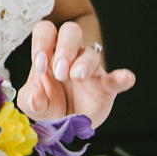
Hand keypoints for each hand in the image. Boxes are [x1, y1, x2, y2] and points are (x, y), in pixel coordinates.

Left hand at [16, 19, 134, 128]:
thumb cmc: (48, 103)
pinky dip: (121, 77)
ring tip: (77, 76)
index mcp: (49, 53)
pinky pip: (115, 78)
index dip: (42, 42)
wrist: (67, 124)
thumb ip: (29, 100)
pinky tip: (126, 78)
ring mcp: (89, 69)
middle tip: (59, 72)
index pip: (46, 31)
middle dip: (65, 48)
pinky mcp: (106, 87)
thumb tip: (34, 99)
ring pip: (91, 53)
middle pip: (71, 31)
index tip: (40, 65)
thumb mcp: (32, 104)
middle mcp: (70, 55)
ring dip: (84, 63)